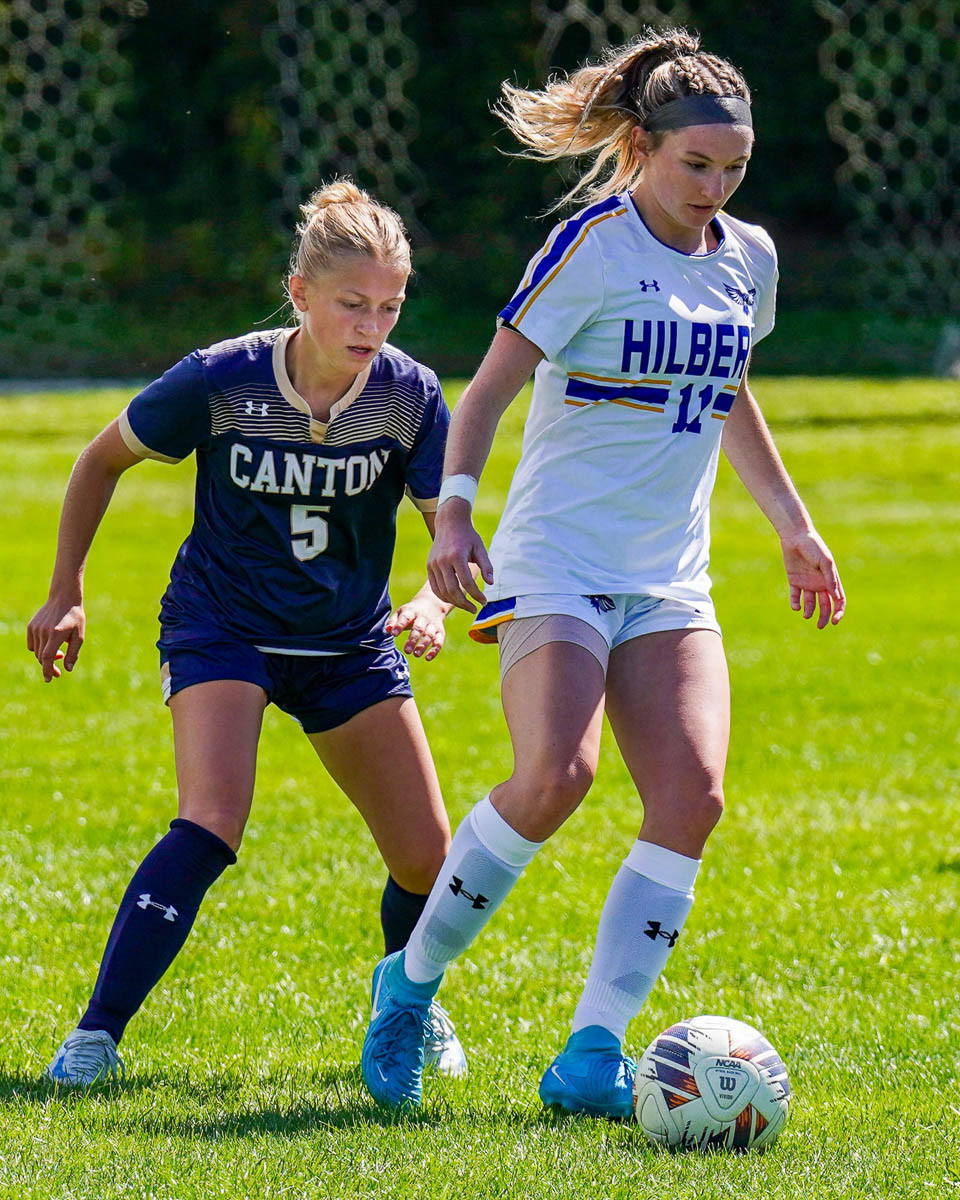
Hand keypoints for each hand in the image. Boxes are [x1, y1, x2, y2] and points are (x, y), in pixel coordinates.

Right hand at [27, 595, 85, 680]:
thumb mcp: (79, 636)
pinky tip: (49, 645)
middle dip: (49, 667)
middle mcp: (44, 631)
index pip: (48, 657)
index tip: (49, 679)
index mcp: (57, 634)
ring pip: (36, 651)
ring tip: (59, 654)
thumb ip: (73, 653)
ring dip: (45, 657)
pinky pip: (31, 644)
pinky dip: (38, 649)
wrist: (64, 599)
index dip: (48, 670)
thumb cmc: (75, 619)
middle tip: (58, 673)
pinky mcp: (31, 626)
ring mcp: (35, 628)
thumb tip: (67, 669)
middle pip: (41, 657)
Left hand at [387, 592, 448, 660]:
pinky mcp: (440, 632)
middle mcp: (423, 618)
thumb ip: (393, 621)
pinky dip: (435, 650)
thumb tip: (387, 630)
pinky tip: (427, 658)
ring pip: (429, 635)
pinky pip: (439, 641)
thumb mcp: (401, 612)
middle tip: (407, 651)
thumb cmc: (411, 612)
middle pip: (419, 628)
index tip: (394, 634)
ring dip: (423, 645)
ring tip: (416, 654)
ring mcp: (433, 625)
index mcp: (412, 612)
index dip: (400, 625)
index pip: (406, 617)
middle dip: (413, 639)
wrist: (432, 603)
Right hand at [427, 499, 493, 613]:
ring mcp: (433, 564)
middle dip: (464, 603)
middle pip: (452, 590)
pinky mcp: (429, 566)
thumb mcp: (480, 548)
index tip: (484, 602)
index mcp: (456, 556)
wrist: (449, 522)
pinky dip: (444, 596)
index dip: (476, 595)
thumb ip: (486, 566)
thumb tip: (490, 583)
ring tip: (466, 605)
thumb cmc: (468, 536)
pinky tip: (454, 599)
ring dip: (455, 602)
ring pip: (442, 591)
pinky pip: (435, 587)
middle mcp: (442, 561)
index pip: (466, 583)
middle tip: (475, 609)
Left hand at [781, 527, 844, 628]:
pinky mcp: (794, 581)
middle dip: (824, 617)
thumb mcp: (825, 562)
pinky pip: (796, 596)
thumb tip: (836, 597)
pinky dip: (796, 603)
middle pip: (824, 605)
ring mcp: (807, 583)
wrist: (796, 538)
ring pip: (810, 603)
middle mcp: (820, 583)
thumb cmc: (814, 547)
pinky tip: (796, 606)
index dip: (838, 612)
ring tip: (806, 615)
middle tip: (820, 626)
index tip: (835, 621)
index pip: (838, 600)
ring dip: (809, 611)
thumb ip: (830, 579)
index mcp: (831, 580)